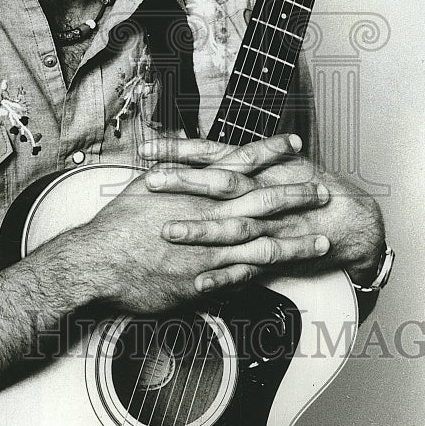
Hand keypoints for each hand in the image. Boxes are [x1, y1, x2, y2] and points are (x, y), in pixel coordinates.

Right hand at [72, 133, 331, 312]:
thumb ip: (172, 168)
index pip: (241, 163)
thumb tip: (184, 148)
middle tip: (324, 192)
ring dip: (297, 243)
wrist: (100, 261)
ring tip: (324, 242)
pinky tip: (285, 272)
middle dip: (297, 196)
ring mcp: (211, 252)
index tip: (295, 142)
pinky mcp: (204, 282)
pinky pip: (243, 278)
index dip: (271, 152)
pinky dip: (265, 273)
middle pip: (263, 203)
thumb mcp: (144, 182)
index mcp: (195, 189)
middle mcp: (209, 217)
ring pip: (264, 245)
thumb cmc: (118, 222)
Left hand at [138, 135, 385, 286]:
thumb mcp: (275, 162)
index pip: (212, 153)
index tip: (146, 149)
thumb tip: (194, 150)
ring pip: (232, 227)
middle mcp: (263, 193)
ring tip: (167, 231)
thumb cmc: (309, 185)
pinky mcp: (275, 258)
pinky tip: (199, 283)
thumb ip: (236, 157)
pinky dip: (225, 278)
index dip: (179, 150)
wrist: (353, 220)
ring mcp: (269, 227)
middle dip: (185, 183)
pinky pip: (247, 270)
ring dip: (200, 229)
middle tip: (150, 183)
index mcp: (259, 167)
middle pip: (219, 185)